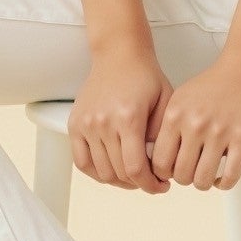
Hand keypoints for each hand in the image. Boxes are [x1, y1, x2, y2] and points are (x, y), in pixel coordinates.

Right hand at [70, 38, 171, 192]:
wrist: (118, 54)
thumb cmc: (144, 76)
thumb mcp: (165, 102)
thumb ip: (162, 136)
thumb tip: (159, 166)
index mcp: (128, 118)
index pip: (135, 168)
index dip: (150, 184)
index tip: (161, 186)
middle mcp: (103, 122)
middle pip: (118, 173)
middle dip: (138, 184)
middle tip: (151, 182)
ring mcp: (86, 124)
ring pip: (100, 172)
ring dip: (119, 181)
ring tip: (133, 177)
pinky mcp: (75, 124)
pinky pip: (81, 162)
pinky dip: (96, 173)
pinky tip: (111, 172)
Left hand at [149, 49, 240, 190]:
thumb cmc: (217, 83)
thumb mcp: (182, 98)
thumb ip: (169, 124)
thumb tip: (156, 153)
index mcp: (176, 115)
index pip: (159, 161)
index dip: (163, 173)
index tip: (169, 173)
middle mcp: (195, 124)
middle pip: (180, 174)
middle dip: (184, 179)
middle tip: (190, 173)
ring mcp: (219, 132)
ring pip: (202, 179)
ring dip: (203, 183)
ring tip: (206, 176)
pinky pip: (229, 176)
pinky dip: (224, 183)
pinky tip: (222, 177)